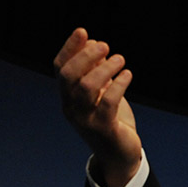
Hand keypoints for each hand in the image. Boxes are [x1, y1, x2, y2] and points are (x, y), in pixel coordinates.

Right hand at [54, 27, 140, 186]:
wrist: (119, 155)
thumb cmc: (111, 120)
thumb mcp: (101, 93)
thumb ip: (96, 71)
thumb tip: (95, 43)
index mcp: (67, 97)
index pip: (60, 68)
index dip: (69, 48)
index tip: (83, 31)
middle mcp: (71, 108)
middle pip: (69, 76)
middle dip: (86, 56)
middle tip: (106, 46)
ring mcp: (85, 120)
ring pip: (87, 88)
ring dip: (104, 69)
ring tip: (120, 59)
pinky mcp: (103, 129)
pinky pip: (107, 103)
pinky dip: (118, 85)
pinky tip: (128, 75)